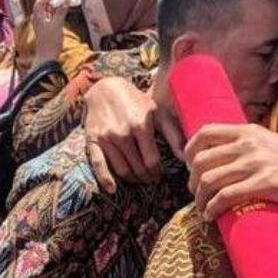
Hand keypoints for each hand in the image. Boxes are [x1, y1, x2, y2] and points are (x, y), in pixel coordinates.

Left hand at [31, 0, 68, 67]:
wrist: (47, 56)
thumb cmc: (50, 41)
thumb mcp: (57, 25)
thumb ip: (61, 11)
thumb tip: (65, 0)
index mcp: (38, 16)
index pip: (40, 1)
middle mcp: (38, 18)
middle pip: (44, 5)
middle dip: (54, 0)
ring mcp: (41, 23)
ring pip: (48, 10)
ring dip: (56, 6)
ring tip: (65, 4)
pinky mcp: (46, 28)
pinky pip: (50, 16)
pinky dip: (56, 13)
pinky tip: (63, 12)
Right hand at [83, 77, 184, 192]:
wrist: (106, 89)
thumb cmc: (136, 102)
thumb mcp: (157, 112)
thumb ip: (173, 134)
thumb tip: (185, 158)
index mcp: (141, 126)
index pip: (152, 161)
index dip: (158, 172)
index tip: (160, 174)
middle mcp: (123, 133)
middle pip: (138, 168)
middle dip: (147, 177)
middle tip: (151, 179)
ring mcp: (106, 138)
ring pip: (122, 170)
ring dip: (132, 179)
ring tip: (139, 179)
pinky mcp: (92, 140)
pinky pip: (98, 164)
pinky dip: (105, 179)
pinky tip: (112, 189)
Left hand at [185, 123, 277, 220]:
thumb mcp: (273, 143)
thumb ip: (251, 145)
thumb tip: (227, 158)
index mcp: (250, 131)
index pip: (204, 132)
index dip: (189, 151)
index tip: (190, 168)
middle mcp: (250, 143)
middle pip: (201, 159)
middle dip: (192, 180)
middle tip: (197, 193)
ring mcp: (258, 162)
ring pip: (210, 179)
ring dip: (200, 198)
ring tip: (204, 208)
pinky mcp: (267, 183)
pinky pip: (227, 196)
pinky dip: (213, 208)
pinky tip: (212, 216)